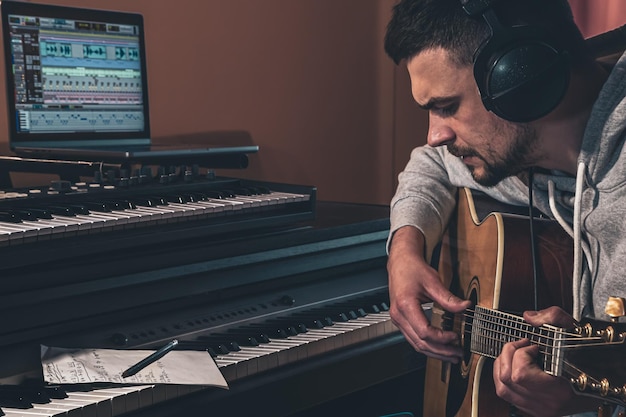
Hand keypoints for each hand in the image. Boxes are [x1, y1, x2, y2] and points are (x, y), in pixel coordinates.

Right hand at [387, 226, 470, 361]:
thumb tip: (465, 307)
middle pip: (420, 343)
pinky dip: (427, 345)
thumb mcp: (433, 281)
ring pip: (416, 344)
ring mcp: (397, 319)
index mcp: (405, 305)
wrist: (400, 262)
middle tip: (457, 354)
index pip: (424, 332)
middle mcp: (398, 315)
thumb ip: (448, 298)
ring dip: (434, 352)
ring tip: (451, 355)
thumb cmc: (413, 269)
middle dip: (440, 352)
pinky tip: (439, 347)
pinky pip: (413, 338)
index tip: (455, 336)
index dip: (441, 338)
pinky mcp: (400, 320)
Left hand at [493, 306, 597, 416]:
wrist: (603, 380)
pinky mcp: (535, 410)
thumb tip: (529, 317)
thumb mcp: (574, 331)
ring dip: (501, 366)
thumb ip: (552, 317)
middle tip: (520, 346)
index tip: (532, 345)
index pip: (521, 374)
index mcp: (559, 388)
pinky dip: (503, 379)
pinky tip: (512, 367)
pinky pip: (508, 396)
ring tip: (514, 355)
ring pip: (503, 390)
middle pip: (508, 380)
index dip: (520, 353)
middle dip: (507, 355)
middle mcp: (548, 402)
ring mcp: (540, 408)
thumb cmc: (589, 358)